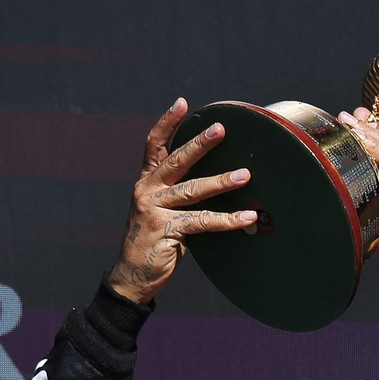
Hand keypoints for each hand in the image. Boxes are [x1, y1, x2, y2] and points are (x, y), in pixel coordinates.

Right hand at [110, 98, 256, 304]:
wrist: (132, 277)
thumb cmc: (153, 242)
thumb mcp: (161, 211)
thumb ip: (178, 194)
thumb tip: (216, 180)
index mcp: (146, 182)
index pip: (154, 145)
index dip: (167, 123)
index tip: (182, 103)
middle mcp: (147, 191)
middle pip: (175, 161)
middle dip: (199, 144)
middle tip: (220, 129)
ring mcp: (154, 211)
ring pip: (191, 191)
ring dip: (220, 182)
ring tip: (245, 175)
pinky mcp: (164, 231)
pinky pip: (201, 222)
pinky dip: (226, 220)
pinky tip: (246, 217)